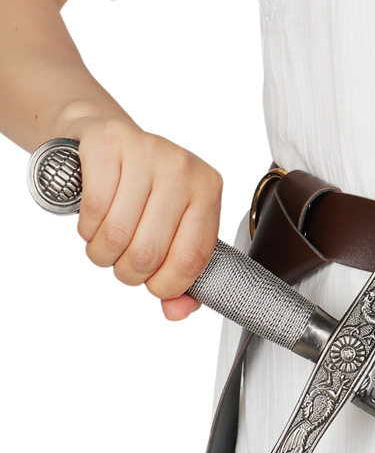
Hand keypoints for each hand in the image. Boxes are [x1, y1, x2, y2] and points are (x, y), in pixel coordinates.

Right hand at [67, 116, 222, 319]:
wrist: (107, 140)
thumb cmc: (144, 192)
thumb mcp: (173, 229)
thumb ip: (182, 276)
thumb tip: (176, 312)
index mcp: (208, 191)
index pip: (191, 259)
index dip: (166, 285)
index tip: (154, 286)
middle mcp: (183, 168)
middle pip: (149, 251)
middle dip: (129, 272)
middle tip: (123, 263)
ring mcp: (147, 150)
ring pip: (118, 235)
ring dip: (103, 254)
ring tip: (106, 245)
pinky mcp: (108, 141)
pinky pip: (94, 209)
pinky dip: (87, 229)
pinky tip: (92, 223)